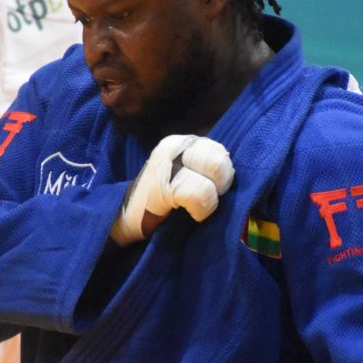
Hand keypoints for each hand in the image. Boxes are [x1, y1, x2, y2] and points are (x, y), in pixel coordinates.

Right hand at [111, 135, 233, 245]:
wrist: (125, 220)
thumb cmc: (163, 204)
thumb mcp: (187, 176)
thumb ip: (209, 170)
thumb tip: (236, 175)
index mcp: (185, 142)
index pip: (222, 151)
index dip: (223, 176)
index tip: (210, 191)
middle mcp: (177, 145)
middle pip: (221, 158)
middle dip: (221, 184)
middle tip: (205, 199)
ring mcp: (168, 162)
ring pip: (215, 172)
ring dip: (211, 198)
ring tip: (195, 207)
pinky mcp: (162, 184)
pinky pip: (200, 193)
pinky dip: (202, 209)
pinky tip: (192, 214)